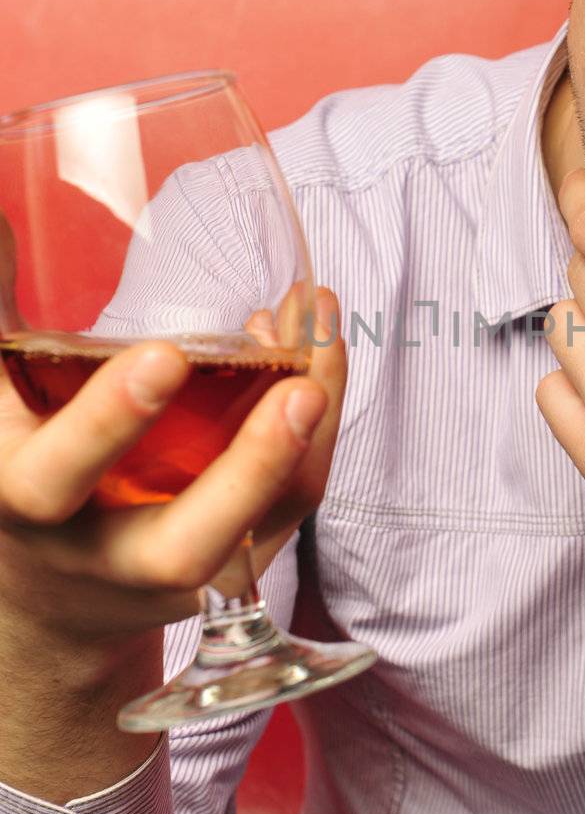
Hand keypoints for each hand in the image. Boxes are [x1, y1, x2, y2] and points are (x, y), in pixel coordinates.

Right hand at [0, 288, 346, 651]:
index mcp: (25, 500)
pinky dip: (313, 437)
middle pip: (180, 546)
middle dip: (244, 469)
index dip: (105, 421)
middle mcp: (103, 554)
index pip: (53, 476)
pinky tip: (314, 360)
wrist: (49, 600)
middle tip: (296, 388)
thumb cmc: (20, 466)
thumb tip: (3, 213)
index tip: (162, 355)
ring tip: (322, 350)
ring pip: (258, 529)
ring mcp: (177, 575)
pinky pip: (288, 511)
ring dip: (303, 443)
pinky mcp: (236, 568)